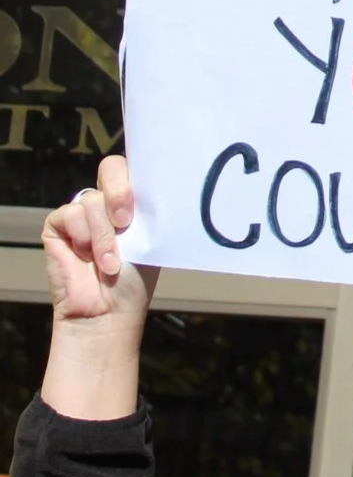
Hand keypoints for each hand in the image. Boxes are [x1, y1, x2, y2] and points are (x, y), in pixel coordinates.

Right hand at [40, 155, 159, 418]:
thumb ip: (151, 210)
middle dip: (120, 192)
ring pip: (92, 199)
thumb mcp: (152, 238)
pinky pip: (70, 213)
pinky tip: (89, 257)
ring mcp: (83, 211)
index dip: (138, 176)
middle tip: (126, 220)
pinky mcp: (59, 224)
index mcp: (135, 200)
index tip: (144, 201)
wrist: (109, 310)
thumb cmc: (135, 278)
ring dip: (104, 234)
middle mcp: (108, 201)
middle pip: (111, 167)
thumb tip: (168, 186)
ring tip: (110, 261)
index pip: (135, 167)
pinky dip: (84, 236)